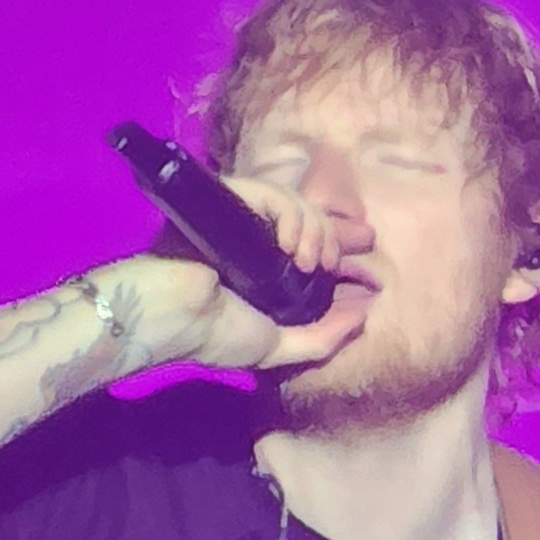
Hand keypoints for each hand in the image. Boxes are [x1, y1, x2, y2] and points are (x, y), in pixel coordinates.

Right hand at [99, 171, 373, 378]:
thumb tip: (365, 313)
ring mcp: (242, 216)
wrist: (173, 320)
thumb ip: (322, 337)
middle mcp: (258, 237)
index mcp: (268, 268)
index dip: (342, 239)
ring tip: (309, 261)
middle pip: (312, 217)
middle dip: (332, 238)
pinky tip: (291, 244)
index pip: (313, 240)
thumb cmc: (216, 337)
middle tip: (330, 265)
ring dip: (314, 229)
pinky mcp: (229, 199)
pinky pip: (272, 192)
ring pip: (296, 202)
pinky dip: (291, 214)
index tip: (366, 247)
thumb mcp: (279, 347)